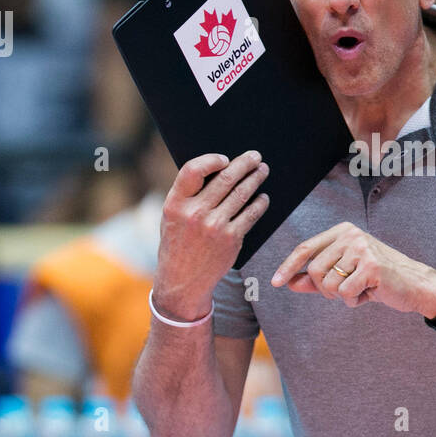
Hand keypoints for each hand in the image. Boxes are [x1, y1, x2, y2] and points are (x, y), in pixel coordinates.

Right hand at [153, 151, 269, 320]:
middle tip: (255, 156)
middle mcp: (195, 213)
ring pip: (241, 194)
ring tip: (263, 171)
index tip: (225, 158)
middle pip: (225, 179)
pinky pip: (251, 214)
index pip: (192, 170)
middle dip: (244, 164)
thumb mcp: (171, 217)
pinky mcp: (231, 239)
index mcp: (175, 204)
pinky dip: (260, 203)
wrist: (183, 280)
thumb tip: (218, 169)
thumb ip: (188, 196)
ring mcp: (215, 226)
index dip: (211, 160)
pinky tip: (263, 198)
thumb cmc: (178, 243)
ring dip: (255, 179)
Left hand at [270, 222, 435, 314]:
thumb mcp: (344, 275)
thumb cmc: (377, 279)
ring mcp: (361, 249)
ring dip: (341, 296)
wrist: (413, 285)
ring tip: (361, 290)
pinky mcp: (371, 266)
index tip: (275, 282)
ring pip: (328, 284)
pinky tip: (370, 293)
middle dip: (324, 289)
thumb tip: (289, 282)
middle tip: (344, 291)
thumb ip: (316, 278)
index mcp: (342, 231)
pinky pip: (345, 292)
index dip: (288, 266)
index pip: (306, 248)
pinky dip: (354, 300)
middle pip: (314, 270)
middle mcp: (350, 235)